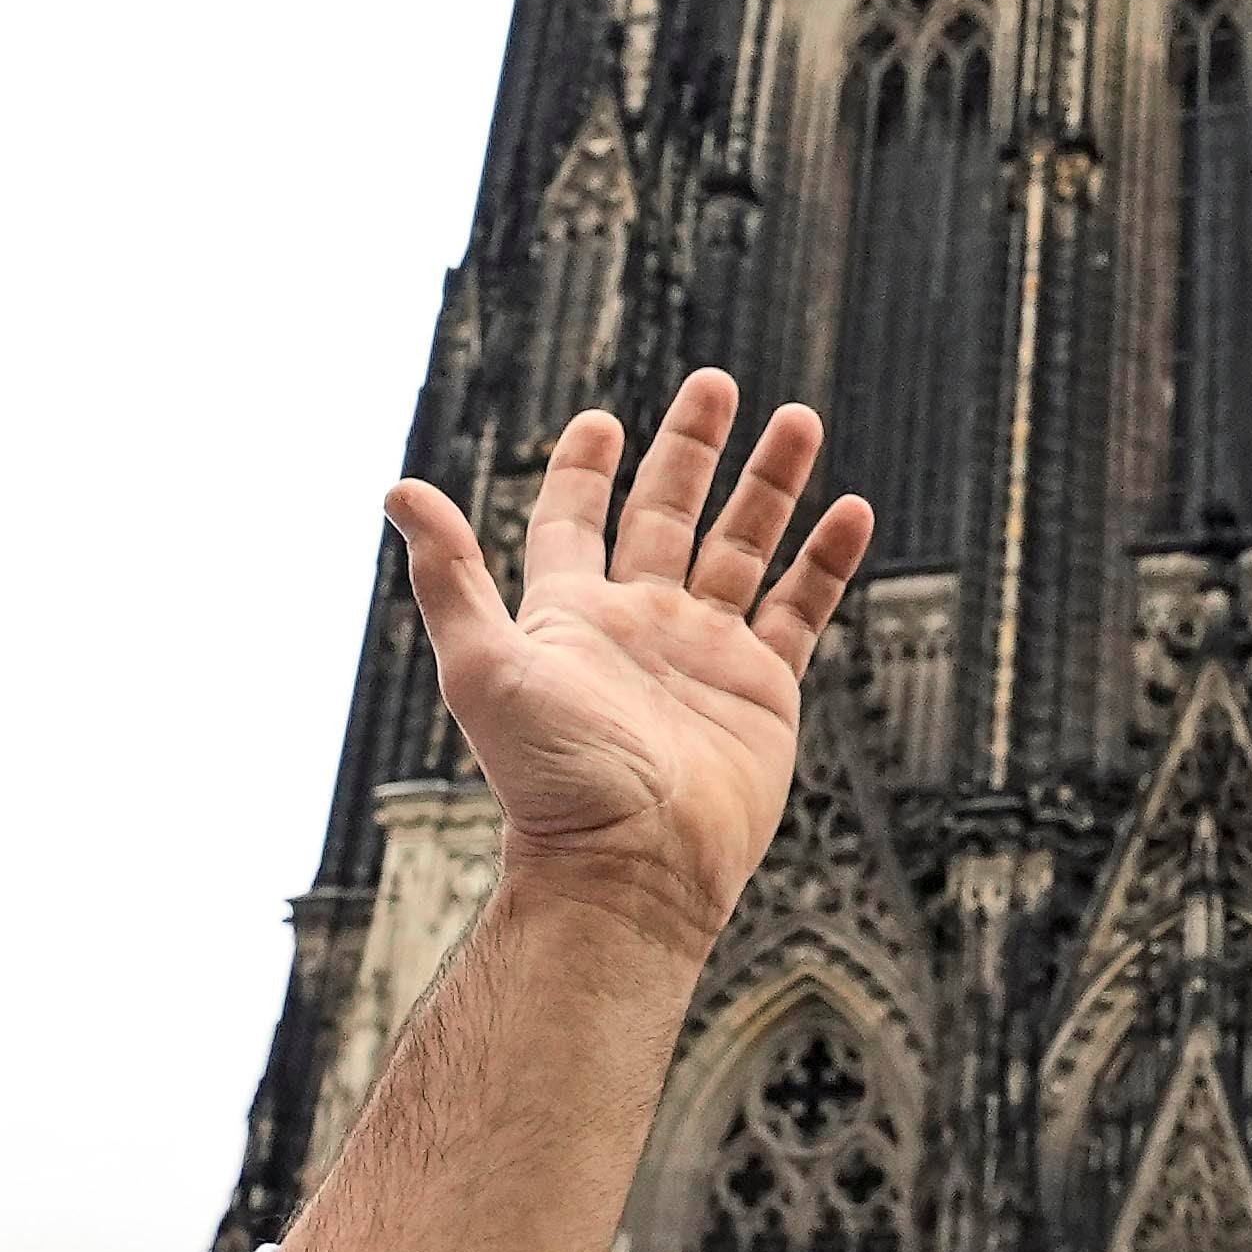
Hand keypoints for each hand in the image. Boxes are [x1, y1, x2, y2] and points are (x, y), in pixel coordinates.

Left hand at [390, 374, 872, 938]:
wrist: (634, 867)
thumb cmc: (553, 779)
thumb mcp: (484, 666)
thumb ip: (451, 576)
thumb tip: (397, 489)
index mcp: (572, 615)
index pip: (575, 521)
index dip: (584, 471)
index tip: (603, 421)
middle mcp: (639, 627)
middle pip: (667, 514)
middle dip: (692, 449)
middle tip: (717, 384)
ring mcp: (704, 656)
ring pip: (744, 547)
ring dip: (770, 485)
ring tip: (799, 419)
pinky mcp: (762, 692)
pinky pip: (801, 610)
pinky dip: (826, 560)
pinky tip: (853, 510)